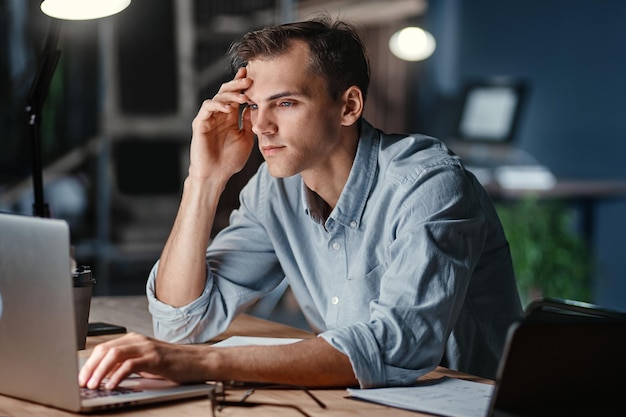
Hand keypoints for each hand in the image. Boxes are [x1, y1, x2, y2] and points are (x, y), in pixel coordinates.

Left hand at [78, 333, 206, 389]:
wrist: (198, 362)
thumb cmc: (173, 364)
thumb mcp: (145, 364)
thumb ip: (126, 366)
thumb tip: (103, 377)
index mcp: (134, 340)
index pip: (104, 348)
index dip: (89, 364)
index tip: (81, 378)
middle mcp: (138, 340)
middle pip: (105, 350)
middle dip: (90, 368)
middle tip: (82, 384)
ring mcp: (147, 347)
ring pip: (114, 355)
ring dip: (99, 372)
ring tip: (93, 386)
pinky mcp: (155, 358)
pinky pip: (130, 365)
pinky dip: (117, 376)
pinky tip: (111, 386)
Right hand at [189, 67, 254, 182]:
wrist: (216, 175)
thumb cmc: (230, 160)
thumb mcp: (246, 139)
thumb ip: (250, 123)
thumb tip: (256, 107)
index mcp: (230, 118)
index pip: (236, 96)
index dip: (242, 85)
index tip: (254, 76)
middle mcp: (219, 115)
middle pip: (226, 92)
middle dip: (237, 84)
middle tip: (249, 79)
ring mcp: (209, 118)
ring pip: (218, 97)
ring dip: (231, 94)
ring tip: (243, 96)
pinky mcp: (200, 123)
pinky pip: (207, 107)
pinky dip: (217, 104)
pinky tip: (229, 108)